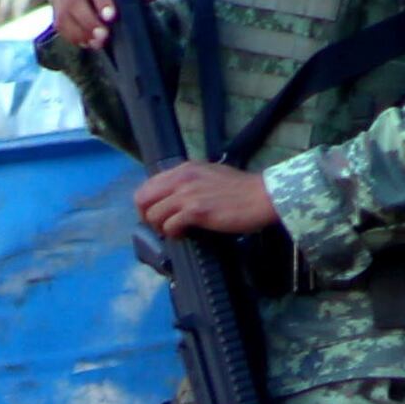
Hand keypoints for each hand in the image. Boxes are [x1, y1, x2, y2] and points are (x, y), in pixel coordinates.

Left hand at [133, 161, 280, 238]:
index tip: (157, 215)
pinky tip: (184, 234)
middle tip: (160, 226)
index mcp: (184, 169)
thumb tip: (175, 197)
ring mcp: (188, 194)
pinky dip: (173, 233)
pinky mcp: (196, 211)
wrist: (262, 196)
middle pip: (142, 199)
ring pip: (153, 214)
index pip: (148, 185)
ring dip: (161, 227)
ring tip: (175, 231)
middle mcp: (181, 178)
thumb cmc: (240, 189)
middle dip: (146, 216)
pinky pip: (170, 225)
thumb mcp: (209, 175)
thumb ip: (190, 182)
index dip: (147, 204)